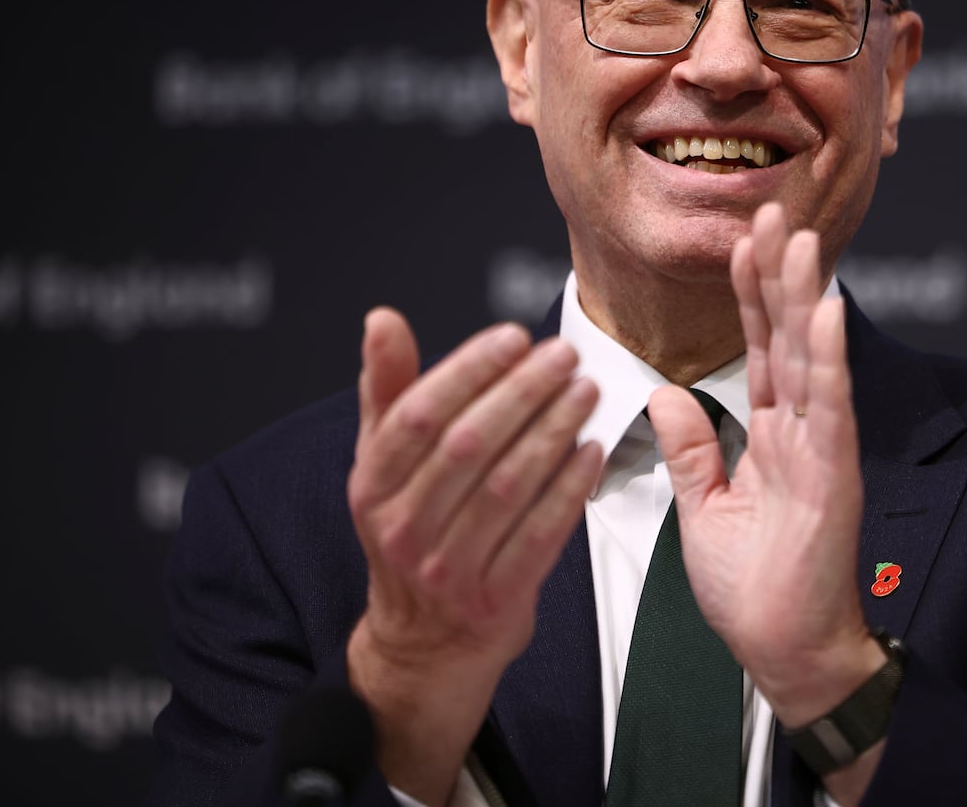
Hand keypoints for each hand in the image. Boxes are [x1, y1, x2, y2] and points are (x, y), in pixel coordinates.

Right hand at [345, 307, 602, 801]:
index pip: (419, 416)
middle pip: (468, 446)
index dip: (469, 370)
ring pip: (508, 486)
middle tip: (565, 355)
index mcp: (372, 488)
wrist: (425, 645)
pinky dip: (569, 489)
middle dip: (523, 392)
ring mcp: (448, 570)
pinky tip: (593, 451)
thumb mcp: (383, 466)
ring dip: (554, 431)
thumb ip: (388, 391)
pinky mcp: (495, 601)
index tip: (513, 337)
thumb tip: (381, 319)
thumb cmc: (413, 532)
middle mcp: (403, 529)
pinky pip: (541, 535)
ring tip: (587, 391)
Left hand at [647, 203, 884, 722]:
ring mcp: (821, 450)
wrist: (782, 653)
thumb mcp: (705, 508)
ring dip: (805, 298)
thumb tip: (666, 392)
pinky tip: (825, 313)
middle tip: (772, 211)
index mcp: (770, 436)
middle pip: (786, 337)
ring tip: (799, 240)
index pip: (759, 348)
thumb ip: (693, 448)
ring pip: (811, 359)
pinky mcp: (833, 477)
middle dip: (778, 275)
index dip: (750, 294)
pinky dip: (827, 360)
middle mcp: (800, 432)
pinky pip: (830, 409)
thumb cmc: (753, 589)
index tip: (741, 239)